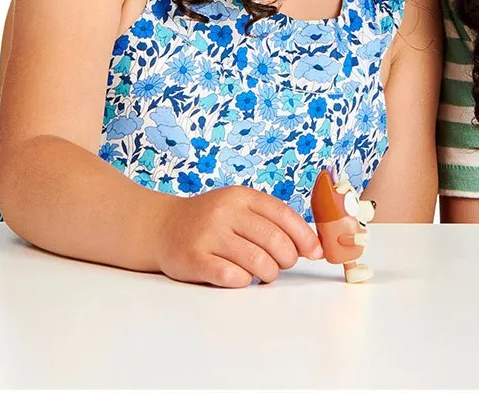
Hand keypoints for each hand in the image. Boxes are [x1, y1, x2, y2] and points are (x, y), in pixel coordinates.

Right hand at [152, 185, 322, 286]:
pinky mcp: (194, 259)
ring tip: (265, 273)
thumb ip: (270, 222)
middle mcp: (225, 212)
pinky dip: (244, 281)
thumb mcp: (239, 208)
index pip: (283, 215)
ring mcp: (208, 235)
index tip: (316, 252)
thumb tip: (311, 245)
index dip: (304, 236)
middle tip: (284, 265)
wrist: (162, 227)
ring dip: (268, 273)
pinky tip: (241, 277)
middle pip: (273, 240)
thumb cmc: (211, 222)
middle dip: (287, 258)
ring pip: (256, 261)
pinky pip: (231, 277)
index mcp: (241, 196)